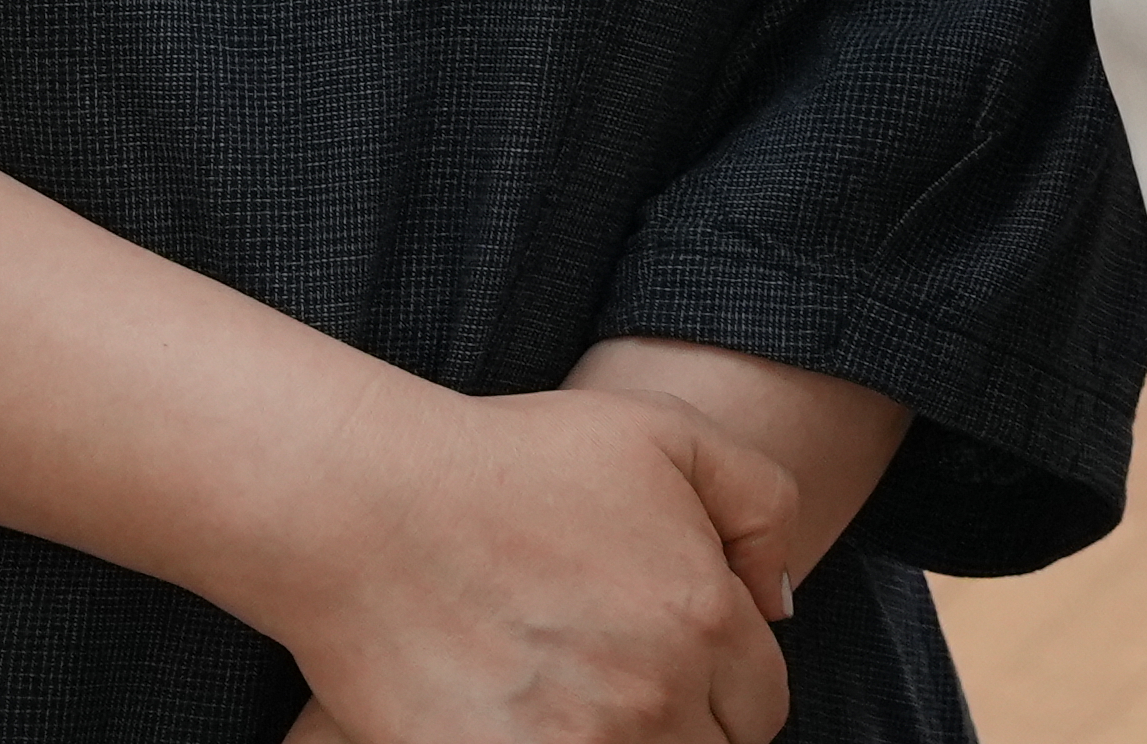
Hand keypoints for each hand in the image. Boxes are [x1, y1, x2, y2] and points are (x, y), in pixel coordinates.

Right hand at [248, 380, 802, 743]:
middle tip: (631, 690)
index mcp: (704, 618)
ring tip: (590, 712)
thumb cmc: (513, 458)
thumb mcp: (666, 432)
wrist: (369, 508)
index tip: (683, 667)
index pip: (763, 706)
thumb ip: (760, 505)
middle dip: (690, 727)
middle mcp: (653, 696)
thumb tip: (778, 602)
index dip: (729, 689)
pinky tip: (538, 727)